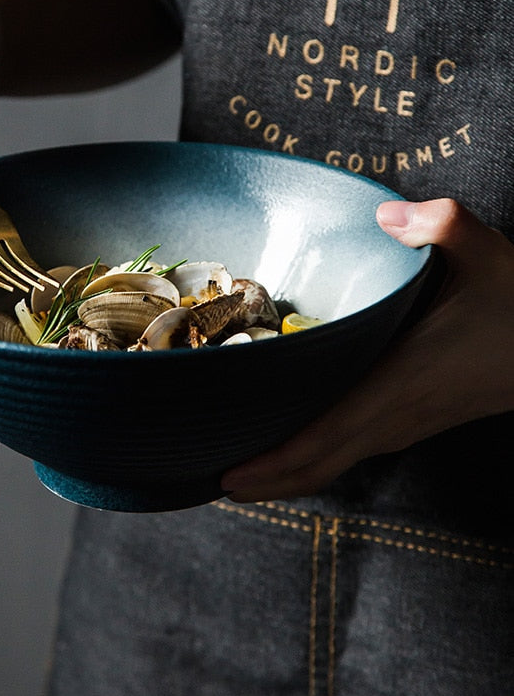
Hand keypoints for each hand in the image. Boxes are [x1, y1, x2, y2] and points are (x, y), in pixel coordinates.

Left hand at [222, 198, 513, 501]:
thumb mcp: (488, 254)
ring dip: (287, 473)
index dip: (275, 462)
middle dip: (265, 479)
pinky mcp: (414, 418)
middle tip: (209, 479)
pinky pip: (352, 448)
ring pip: (336, 461)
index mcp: (402, 381)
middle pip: (320, 463)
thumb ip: (441, 226)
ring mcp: (407, 422)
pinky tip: (292, 445)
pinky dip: (314, 457)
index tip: (228, 474)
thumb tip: (385, 216)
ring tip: (238, 470)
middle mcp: (398, 413)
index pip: (327, 436)